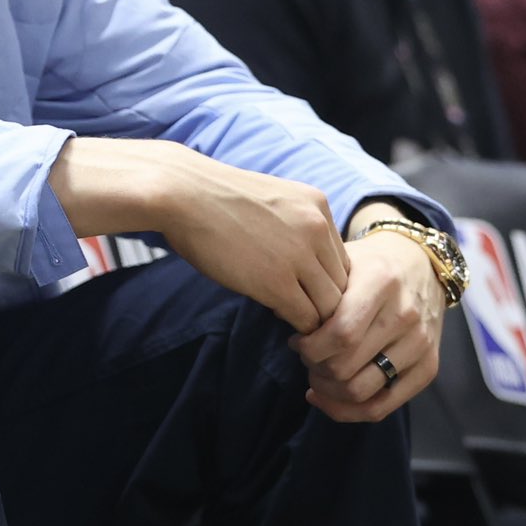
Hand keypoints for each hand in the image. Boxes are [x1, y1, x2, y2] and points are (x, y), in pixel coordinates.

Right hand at [49, 138, 348, 331]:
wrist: (182, 193)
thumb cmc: (212, 198)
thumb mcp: (269, 200)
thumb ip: (292, 224)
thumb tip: (298, 258)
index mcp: (318, 205)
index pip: (343, 257)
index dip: (328, 281)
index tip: (309, 294)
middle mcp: (317, 228)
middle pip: (344, 283)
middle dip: (329, 305)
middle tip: (311, 322)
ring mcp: (299, 255)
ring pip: (331, 305)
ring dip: (316, 322)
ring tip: (300, 331)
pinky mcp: (277, 282)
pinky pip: (306, 318)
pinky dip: (299, 330)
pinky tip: (284, 330)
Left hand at [292, 230, 445, 422]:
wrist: (421, 264)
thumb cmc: (371, 266)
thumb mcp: (343, 262)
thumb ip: (315, 289)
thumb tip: (282, 315)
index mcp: (381, 283)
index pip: (340, 334)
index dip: (309, 348)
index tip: (297, 341)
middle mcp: (405, 315)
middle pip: (346, 367)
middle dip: (314, 368)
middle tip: (307, 357)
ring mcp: (421, 344)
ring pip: (361, 391)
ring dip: (328, 391)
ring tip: (319, 374)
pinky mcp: (429, 367)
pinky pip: (382, 408)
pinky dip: (347, 411)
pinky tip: (329, 397)